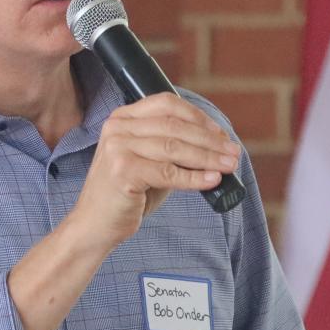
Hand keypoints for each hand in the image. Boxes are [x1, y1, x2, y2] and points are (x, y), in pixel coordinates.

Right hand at [71, 92, 240, 248]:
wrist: (96, 225)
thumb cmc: (127, 194)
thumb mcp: (151, 162)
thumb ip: (175, 148)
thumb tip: (218, 146)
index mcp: (124, 118)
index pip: (168, 104)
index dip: (199, 118)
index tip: (221, 134)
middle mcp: (118, 127)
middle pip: (175, 126)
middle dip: (210, 140)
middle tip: (233, 153)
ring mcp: (118, 148)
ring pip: (175, 148)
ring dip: (208, 158)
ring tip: (229, 166)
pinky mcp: (123, 171)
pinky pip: (168, 173)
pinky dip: (194, 178)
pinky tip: (212, 181)